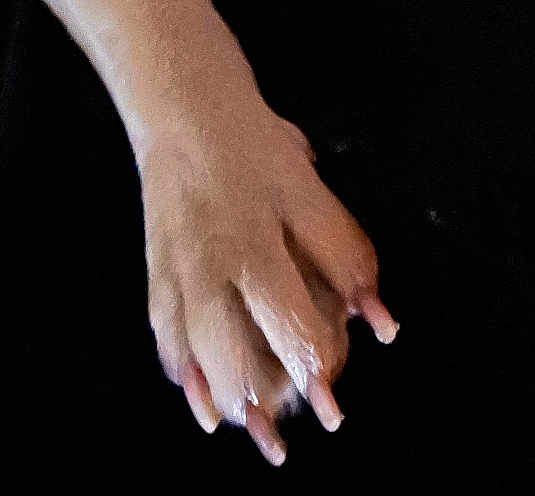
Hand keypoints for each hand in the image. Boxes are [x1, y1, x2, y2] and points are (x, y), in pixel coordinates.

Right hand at [140, 109, 397, 463]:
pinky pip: (168, 338)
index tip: (331, 395)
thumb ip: (346, 255)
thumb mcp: (312, 187)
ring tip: (258, 421)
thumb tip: (376, 318)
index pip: (298, 305)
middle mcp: (223, 254)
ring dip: (233, 394)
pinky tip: (207, 402)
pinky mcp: (157, 275)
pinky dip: (188, 377)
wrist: (186, 113)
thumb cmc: (258, 150)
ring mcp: (185, 267)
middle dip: (274, 389)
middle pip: (245, 339)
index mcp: (269, 228)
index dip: (318, 358)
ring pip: (204, 348)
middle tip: (296, 418)